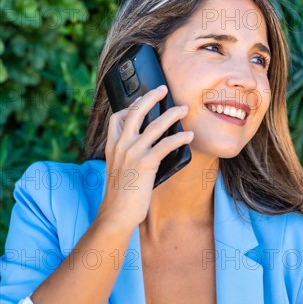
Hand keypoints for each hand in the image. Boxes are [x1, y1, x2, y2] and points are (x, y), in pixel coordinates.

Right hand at [96, 85, 193, 230]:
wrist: (116, 214)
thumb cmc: (121, 196)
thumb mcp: (118, 171)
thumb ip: (128, 157)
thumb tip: (147, 150)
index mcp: (112, 147)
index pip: (117, 117)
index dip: (130, 106)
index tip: (141, 101)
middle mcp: (121, 146)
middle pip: (135, 112)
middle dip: (150, 97)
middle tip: (163, 89)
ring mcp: (132, 153)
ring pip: (154, 125)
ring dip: (172, 114)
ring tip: (183, 109)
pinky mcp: (145, 163)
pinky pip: (166, 145)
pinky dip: (179, 138)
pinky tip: (188, 136)